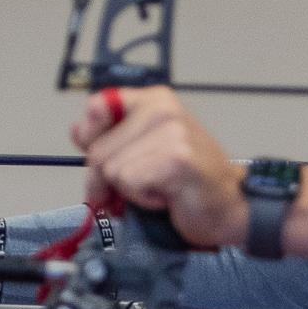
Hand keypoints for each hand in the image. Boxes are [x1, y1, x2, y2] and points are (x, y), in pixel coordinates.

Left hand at [74, 87, 244, 249]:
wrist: (229, 209)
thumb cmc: (185, 182)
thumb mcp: (144, 150)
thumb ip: (111, 137)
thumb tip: (78, 133)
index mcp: (155, 99)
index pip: (95, 108)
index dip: (92, 140)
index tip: (109, 160)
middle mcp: (163, 108)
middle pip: (97, 150)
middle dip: (108, 181)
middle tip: (139, 188)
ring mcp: (172, 132)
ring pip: (111, 171)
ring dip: (131, 192)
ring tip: (161, 188)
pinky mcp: (176, 159)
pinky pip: (129, 184)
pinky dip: (144, 200)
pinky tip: (168, 196)